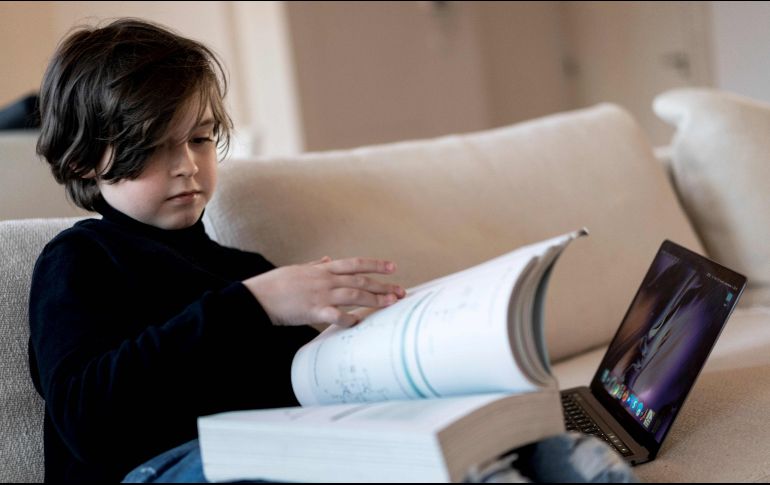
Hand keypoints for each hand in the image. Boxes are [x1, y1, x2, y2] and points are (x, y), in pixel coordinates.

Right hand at [243, 256, 406, 326]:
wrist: (257, 297)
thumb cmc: (275, 284)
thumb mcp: (297, 269)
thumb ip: (314, 265)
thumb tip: (326, 259)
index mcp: (322, 269)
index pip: (355, 264)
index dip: (375, 265)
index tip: (392, 268)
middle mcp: (325, 279)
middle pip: (360, 281)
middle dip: (383, 286)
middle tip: (400, 291)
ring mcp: (320, 295)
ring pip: (354, 295)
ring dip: (374, 300)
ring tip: (390, 304)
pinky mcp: (312, 311)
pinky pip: (336, 315)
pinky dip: (349, 319)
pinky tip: (360, 323)